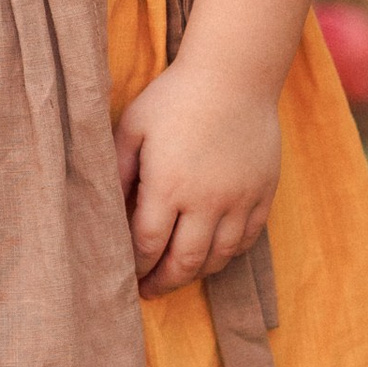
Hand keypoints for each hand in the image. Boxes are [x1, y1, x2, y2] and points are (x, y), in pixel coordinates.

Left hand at [116, 57, 279, 296]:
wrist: (235, 75)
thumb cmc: (175, 96)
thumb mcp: (133, 126)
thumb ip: (117, 169)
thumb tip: (105, 209)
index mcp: (168, 185)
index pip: (147, 245)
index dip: (136, 267)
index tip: (127, 276)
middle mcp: (205, 201)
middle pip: (184, 262)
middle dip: (164, 282)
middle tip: (149, 291)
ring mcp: (238, 200)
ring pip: (218, 257)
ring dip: (196, 273)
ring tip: (178, 275)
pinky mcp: (262, 194)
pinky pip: (246, 240)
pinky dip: (227, 254)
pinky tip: (212, 254)